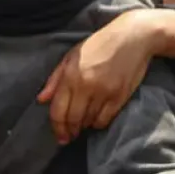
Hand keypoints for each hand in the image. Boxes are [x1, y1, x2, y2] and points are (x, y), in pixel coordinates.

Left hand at [37, 9, 174, 143]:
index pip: (58, 110)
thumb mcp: (72, 55)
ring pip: (89, 121)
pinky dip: (98, 123)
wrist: (133, 37)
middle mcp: (86, 85)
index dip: (57, 126)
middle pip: (73, 119)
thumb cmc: (100, 44)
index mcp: (71, 75)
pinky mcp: (119, 96)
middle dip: (69, 131)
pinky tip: (96, 119)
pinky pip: (105, 120)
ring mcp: (104, 92)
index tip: (59, 135)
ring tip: (82, 125)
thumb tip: (41, 100)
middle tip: (69, 136)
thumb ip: (55, 79)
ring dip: (83, 126)